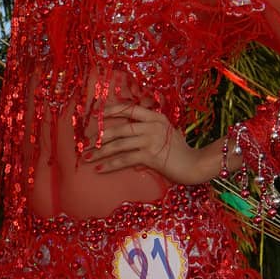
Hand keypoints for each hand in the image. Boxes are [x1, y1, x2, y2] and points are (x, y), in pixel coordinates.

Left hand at [93, 102, 212, 185]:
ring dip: (100, 152)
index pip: (130, 109)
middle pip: (120, 128)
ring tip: (87, 157)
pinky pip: (125, 159)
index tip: (96, 115)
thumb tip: (127, 131)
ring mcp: (151, 139)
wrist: (195, 164)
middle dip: (99, 136)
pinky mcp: (150, 155)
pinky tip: (100, 168)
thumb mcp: (167, 132)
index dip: (111, 111)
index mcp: (156, 117)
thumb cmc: (180, 151)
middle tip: (84, 142)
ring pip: (119, 144)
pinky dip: (110, 164)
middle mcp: (152, 125)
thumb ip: (150, 128)